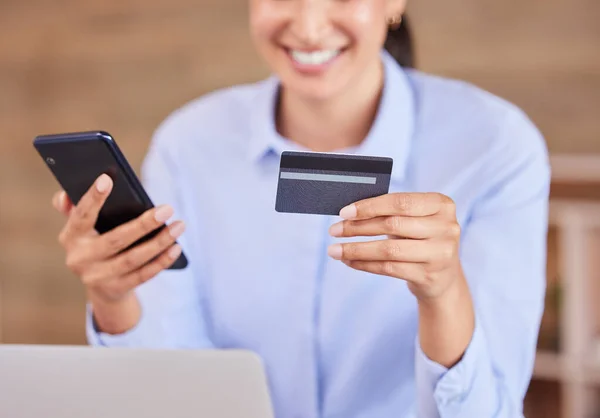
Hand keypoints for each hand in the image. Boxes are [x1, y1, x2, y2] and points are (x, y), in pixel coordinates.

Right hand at [53, 174, 184, 302]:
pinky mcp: (117, 289)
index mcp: (71, 237)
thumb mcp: (82, 228)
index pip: (81, 216)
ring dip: (160, 242)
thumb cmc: (96, 244)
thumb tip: (65, 194)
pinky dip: (162, 261)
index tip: (107, 178)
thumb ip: (73, 209)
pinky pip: (144, 275)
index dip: (93, 198)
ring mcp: (98, 277)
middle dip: (144, 224)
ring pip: (134, 258)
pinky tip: (176, 247)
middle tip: (167, 209)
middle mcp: (81, 259)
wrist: (102, 287)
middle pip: (116, 239)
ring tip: (179, 225)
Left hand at [327, 193, 462, 300]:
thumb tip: (349, 213)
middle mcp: (446, 228)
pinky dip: (364, 264)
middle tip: (334, 230)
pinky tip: (349, 261)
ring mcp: (440, 254)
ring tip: (335, 250)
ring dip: (356, 249)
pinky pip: (389, 268)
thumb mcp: (415, 220)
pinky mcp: (429, 276)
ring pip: (388, 250)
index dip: (370, 207)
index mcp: (442, 205)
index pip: (401, 202)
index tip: (344, 212)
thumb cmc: (421, 238)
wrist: (444, 277)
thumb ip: (391, 211)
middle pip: (392, 225)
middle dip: (357, 227)